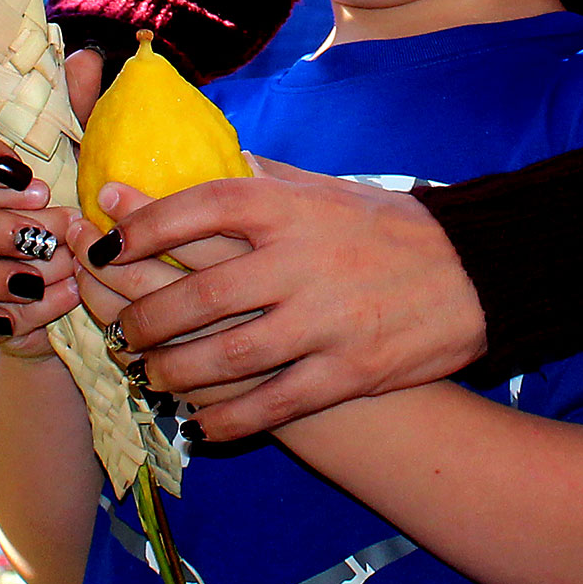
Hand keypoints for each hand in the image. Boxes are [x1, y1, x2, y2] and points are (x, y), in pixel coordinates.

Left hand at [81, 156, 487, 439]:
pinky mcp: (347, 371)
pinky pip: (270, 404)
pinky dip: (226, 419)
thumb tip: (201, 159)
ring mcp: (324, 319)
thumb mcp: (326, 189)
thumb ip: (263, 180)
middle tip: (122, 333)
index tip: (108, 245)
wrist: (474, 273)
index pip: (199, 207)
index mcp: (291, 206)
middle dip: (145, 320)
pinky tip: (202, 423)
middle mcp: (301, 259)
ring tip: (152, 377)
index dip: (143, 227)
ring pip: (224, 357)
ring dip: (174, 374)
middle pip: (197, 295)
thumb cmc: (389, 228)